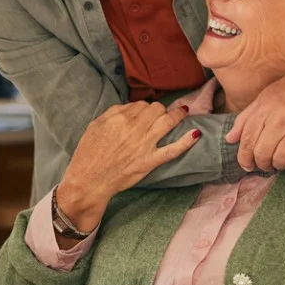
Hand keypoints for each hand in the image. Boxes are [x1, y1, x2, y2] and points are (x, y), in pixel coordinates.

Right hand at [57, 102, 199, 229]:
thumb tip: (129, 107)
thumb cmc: (88, 154)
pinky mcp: (150, 161)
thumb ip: (112, 113)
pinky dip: (186, 141)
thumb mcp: (95, 125)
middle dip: (159, 109)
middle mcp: (135, 128)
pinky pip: (173, 150)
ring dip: (177, 115)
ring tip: (183, 112)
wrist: (89, 180)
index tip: (144, 113)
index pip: (141, 104)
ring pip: (167, 122)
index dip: (144, 108)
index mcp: (120, 118)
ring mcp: (145, 145)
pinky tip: (196, 133)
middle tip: (160, 114)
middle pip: (156, 109)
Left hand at [225, 55, 284, 172]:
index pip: (247, 140)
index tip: (246, 164)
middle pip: (262, 153)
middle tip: (263, 164)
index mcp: (264, 109)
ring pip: (280, 160)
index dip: (244, 157)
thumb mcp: (265, 98)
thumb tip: (229, 139)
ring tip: (277, 162)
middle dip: (260, 164)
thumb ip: (246, 118)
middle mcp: (279, 120)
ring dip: (276, 165)